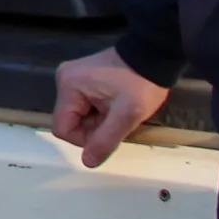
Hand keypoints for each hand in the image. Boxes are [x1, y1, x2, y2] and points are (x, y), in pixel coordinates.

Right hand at [52, 47, 168, 167]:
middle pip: (70, 122)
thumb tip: (87, 162)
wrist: (155, 56)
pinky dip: (100, 111)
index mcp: (69, 86)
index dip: (85, 139)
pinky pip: (85, 106)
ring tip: (119, 110)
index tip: (109, 133)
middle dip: (94, 128)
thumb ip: (105, 140)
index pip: (63, 129)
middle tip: (118, 120)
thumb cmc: (141, 83)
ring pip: (79, 116)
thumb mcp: (127, 115)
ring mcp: (73, 77)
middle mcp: (64, 79)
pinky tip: (116, 104)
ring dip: (99, 121)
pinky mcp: (83, 78)